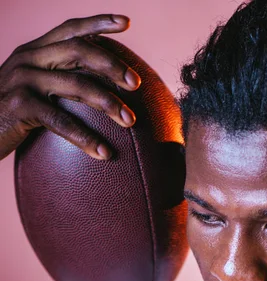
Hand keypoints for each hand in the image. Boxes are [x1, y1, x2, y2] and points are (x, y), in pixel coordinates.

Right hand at [0, 14, 140, 160]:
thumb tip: (97, 98)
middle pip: (79, 50)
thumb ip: (56, 87)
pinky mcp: (19, 105)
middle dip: (112, 65)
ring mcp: (23, 80)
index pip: (69, 28)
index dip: (98, 23)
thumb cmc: (6, 117)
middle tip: (137, 83)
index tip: (127, 24)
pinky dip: (86, 139)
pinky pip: (61, 121)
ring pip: (76, 84)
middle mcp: (28, 58)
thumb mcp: (29, 93)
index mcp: (33, 51)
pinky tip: (104, 154)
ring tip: (131, 121)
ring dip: (108, 103)